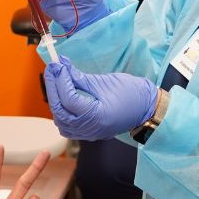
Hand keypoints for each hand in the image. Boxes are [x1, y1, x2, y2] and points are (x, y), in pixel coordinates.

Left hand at [44, 57, 158, 139]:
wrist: (146, 108)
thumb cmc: (130, 93)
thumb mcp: (104, 82)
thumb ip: (79, 77)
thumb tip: (62, 65)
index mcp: (97, 116)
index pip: (69, 100)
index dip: (60, 80)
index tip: (58, 64)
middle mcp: (91, 128)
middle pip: (60, 111)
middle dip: (53, 88)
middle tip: (53, 69)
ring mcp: (89, 133)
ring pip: (61, 121)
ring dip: (55, 100)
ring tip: (57, 80)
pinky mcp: (89, 133)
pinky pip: (67, 126)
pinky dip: (61, 112)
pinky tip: (62, 96)